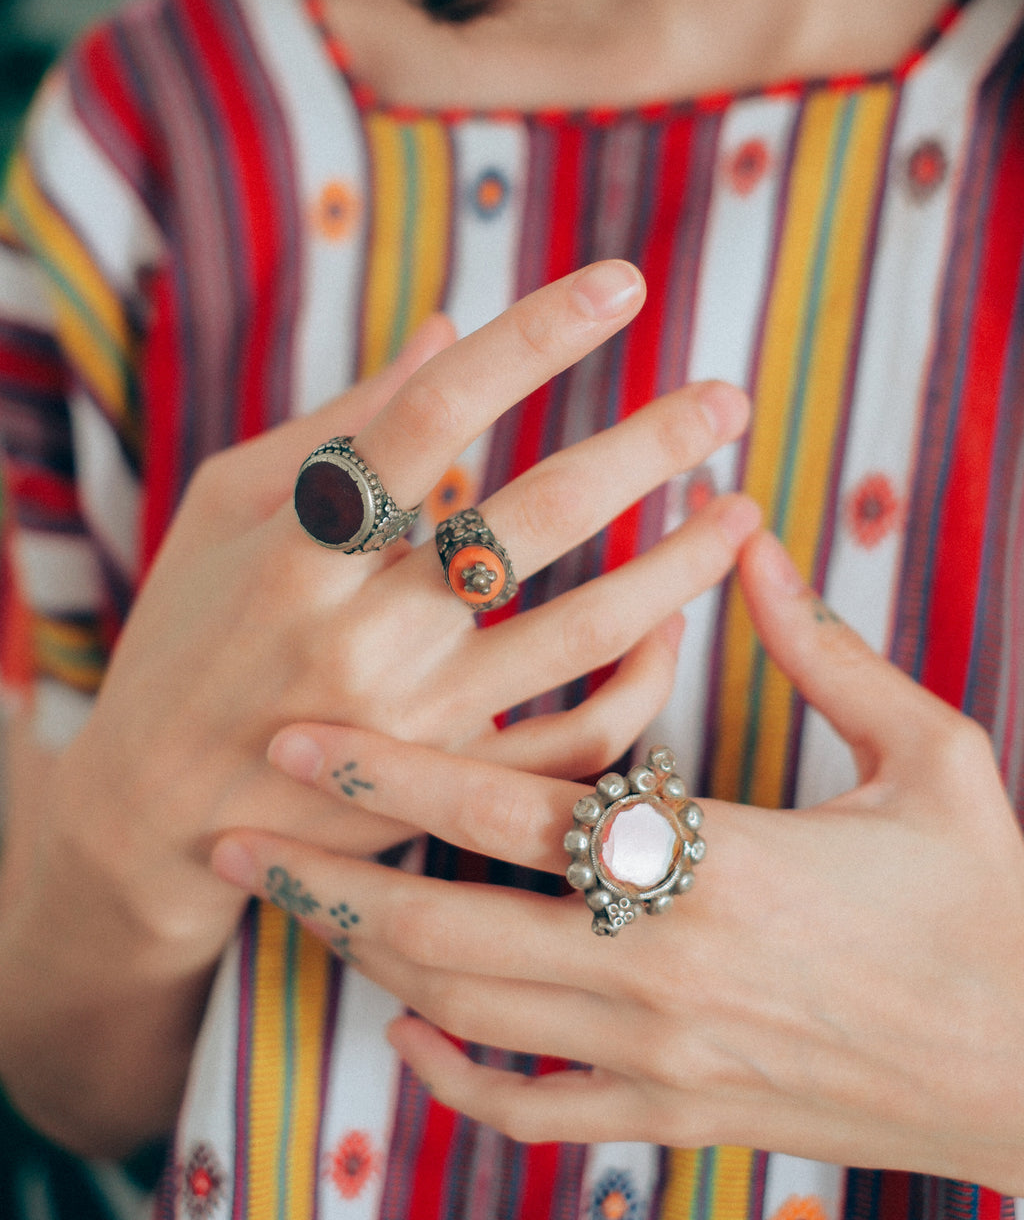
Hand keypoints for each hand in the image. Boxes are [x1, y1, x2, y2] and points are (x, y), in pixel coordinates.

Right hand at [25, 260, 756, 963]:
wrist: (153, 822)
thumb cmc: (182, 638)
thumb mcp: (225, 510)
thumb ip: (337, 423)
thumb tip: (449, 327)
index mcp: (294, 550)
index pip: (428, 420)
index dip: (529, 341)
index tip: (618, 286)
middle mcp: (360, 636)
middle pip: (529, 523)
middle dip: (643, 450)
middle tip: (727, 399)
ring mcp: (415, 725)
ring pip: (582, 636)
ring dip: (679, 566)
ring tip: (744, 508)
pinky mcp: (448, 791)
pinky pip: (578, 737)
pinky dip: (641, 680)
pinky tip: (674, 625)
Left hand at [213, 528, 1023, 1192]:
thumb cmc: (995, 902)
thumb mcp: (932, 754)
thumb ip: (826, 650)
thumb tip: (754, 543)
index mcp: (717, 867)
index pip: (509, 811)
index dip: (390, 771)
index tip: (292, 734)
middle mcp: (663, 971)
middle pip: (447, 927)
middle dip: (327, 875)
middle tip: (231, 827)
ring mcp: (664, 1063)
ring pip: (466, 1017)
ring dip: (365, 957)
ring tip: (289, 907)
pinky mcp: (681, 1120)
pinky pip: (534, 1111)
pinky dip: (452, 1073)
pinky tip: (408, 1027)